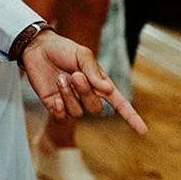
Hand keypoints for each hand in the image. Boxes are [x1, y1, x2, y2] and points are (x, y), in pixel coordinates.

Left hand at [20, 30, 146, 133]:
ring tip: (60, 78)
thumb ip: (93, 71)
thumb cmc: (63, 49)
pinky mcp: (54, 105)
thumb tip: (108, 89)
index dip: (131, 117)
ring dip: (68, 95)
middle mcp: (87, 96)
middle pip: (95, 108)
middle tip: (74, 74)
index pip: (119, 104)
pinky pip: (62, 119)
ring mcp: (70, 101)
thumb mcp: (82, 54)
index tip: (143, 131)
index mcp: (100, 84)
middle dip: (85, 91)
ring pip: (77, 112)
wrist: (38, 48)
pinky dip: (60, 111)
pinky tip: (55, 98)